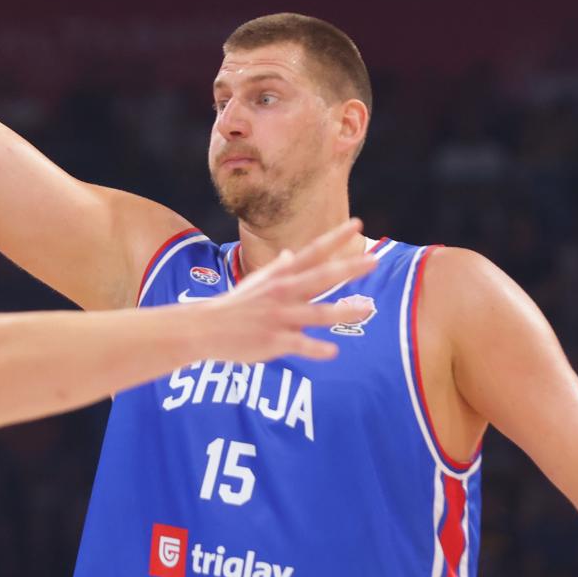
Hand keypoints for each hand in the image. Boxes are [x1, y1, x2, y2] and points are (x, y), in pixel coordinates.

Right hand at [213, 218, 379, 362]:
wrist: (204, 327)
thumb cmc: (235, 305)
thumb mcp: (256, 282)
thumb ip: (278, 269)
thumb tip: (288, 254)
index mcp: (281, 277)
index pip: (313, 252)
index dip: (335, 238)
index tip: (357, 225)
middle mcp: (282, 293)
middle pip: (320, 277)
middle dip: (347, 269)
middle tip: (373, 261)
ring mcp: (278, 317)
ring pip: (315, 313)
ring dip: (342, 311)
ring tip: (366, 309)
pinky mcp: (272, 340)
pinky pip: (298, 344)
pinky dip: (315, 349)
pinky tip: (332, 352)